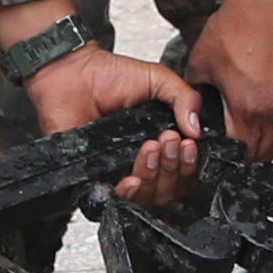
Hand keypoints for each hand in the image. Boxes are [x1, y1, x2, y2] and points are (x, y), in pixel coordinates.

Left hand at [26, 42, 206, 204]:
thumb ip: (185, 98)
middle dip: (172, 167)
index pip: (181, 173)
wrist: (75, 71)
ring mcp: (115, 173)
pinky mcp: (92, 179)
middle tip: (168, 140)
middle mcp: (138, 164)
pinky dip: (126, 195)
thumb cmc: (111, 75)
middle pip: (167, 191)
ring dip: (154, 177)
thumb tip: (197, 129)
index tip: (187, 142)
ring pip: (145, 198)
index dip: (187, 164)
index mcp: (157, 146)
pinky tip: (132, 179)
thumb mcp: (159, 80)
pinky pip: (112, 200)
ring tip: (150, 147)